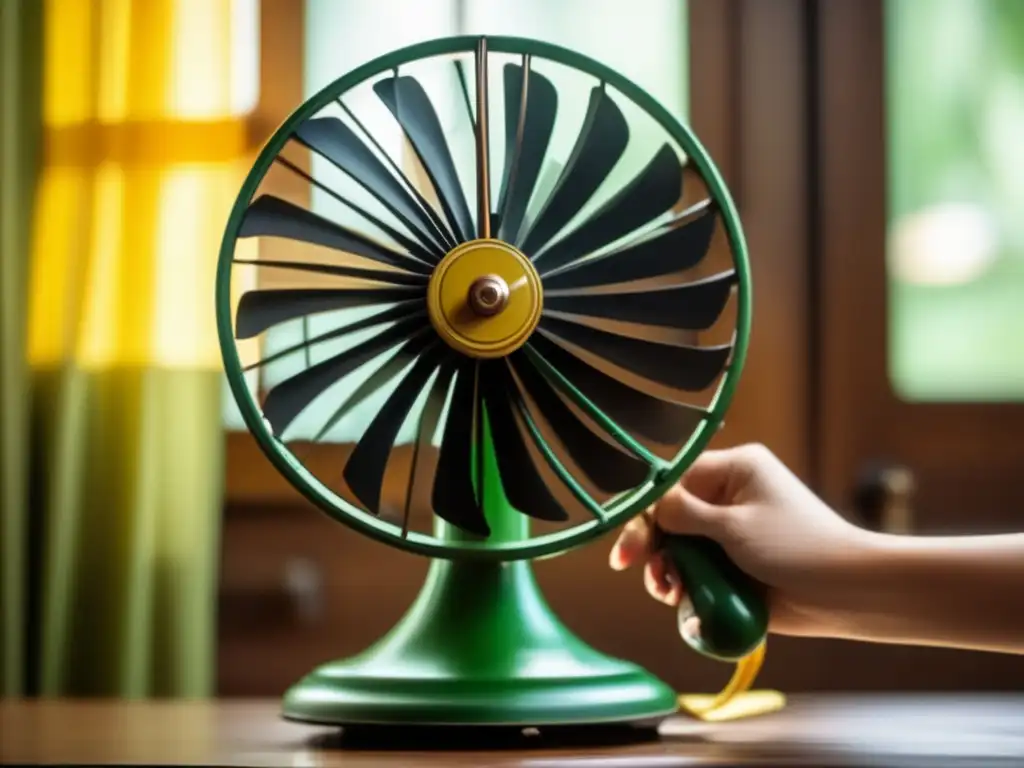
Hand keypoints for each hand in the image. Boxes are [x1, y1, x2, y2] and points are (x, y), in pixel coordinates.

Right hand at [610, 443, 880, 637]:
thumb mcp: (734, 525)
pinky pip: (696, 572)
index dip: (646, 510)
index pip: (673, 481)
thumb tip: (650, 508)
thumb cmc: (797, 547)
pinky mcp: (733, 567)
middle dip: (652, 546)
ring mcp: (730, 534)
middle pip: (669, 517)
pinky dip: (685, 587)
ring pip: (679, 548)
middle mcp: (728, 497)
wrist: (845, 593)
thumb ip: (685, 514)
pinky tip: (684, 603)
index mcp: (734, 470)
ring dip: (667, 571)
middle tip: (638, 570)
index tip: (628, 544)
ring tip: (668, 591)